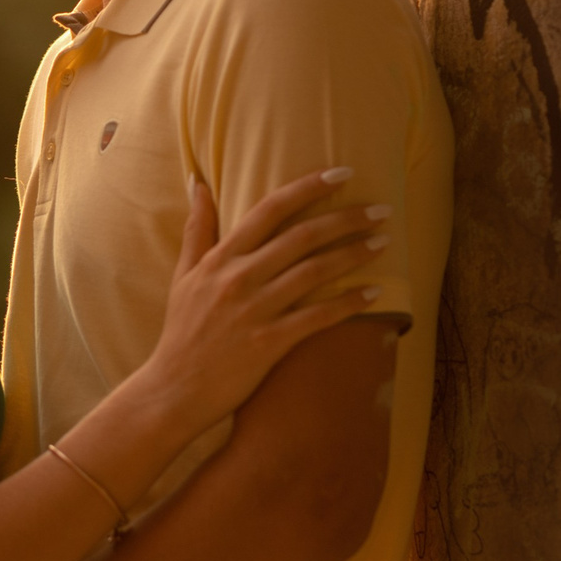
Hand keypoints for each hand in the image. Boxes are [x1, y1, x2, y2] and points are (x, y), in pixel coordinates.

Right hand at [148, 170, 389, 435]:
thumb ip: (197, 227)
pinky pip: (319, 317)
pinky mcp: (270, 342)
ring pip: (314, 272)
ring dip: (354, 254)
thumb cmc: (182, 330)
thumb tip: (196, 181)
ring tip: (384, 242)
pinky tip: (375, 292)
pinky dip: (350, 303)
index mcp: (220, 258)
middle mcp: (239, 278)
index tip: (341, 174)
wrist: (175, 387)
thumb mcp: (183, 273)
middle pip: (301, 236)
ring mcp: (255, 310)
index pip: (269, 210)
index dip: (308, 188)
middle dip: (346, 218)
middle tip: (381, 210)